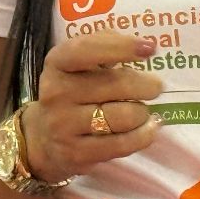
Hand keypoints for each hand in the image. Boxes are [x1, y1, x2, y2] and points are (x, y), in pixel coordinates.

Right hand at [21, 32, 163, 182]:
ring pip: (123, 116)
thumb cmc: (73, 90)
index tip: (149, 48)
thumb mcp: (79, 62)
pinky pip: (122, 144)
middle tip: (155, 87)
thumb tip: (143, 46)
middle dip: (146, 85)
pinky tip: (149, 128)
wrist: (44, 137)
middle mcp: (56, 92)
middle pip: (116, 84)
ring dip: (143, 113)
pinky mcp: (77, 154)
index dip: (121, 47)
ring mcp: (64, 125)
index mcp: (57, 63)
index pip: (87, 50)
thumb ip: (105, 45)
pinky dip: (144, 135)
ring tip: (144, 111)